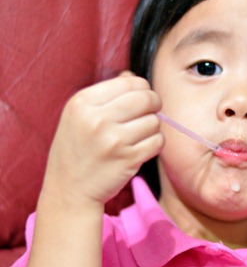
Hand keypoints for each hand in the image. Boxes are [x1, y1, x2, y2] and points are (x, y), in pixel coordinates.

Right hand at [42, 73, 162, 206]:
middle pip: (146, 98)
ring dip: (152, 128)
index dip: (142, 88)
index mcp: (83, 102)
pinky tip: (142, 148)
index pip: (129, 82)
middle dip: (154, 104)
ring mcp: (113, 140)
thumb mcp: (78, 116)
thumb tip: (133, 77)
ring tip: (138, 135)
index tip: (141, 98)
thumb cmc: (77, 150)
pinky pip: (157, 142)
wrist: (69, 189)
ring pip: (154, 121)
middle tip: (150, 112)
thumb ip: (105, 95)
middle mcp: (97, 119)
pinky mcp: (128, 159)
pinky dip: (155, 144)